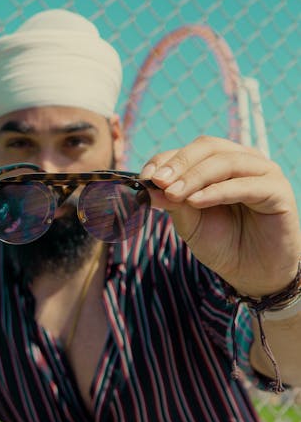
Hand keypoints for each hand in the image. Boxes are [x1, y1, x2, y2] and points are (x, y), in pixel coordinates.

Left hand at [141, 136, 300, 296]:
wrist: (254, 274)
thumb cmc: (223, 244)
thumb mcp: (190, 222)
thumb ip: (172, 201)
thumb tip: (145, 187)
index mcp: (222, 162)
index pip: (190, 150)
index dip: (165, 159)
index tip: (144, 178)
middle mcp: (244, 161)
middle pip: (208, 147)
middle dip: (179, 164)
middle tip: (157, 182)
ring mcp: (264, 173)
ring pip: (225, 162)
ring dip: (194, 177)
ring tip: (174, 194)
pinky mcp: (278, 191)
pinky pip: (245, 185)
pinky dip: (217, 191)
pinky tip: (196, 201)